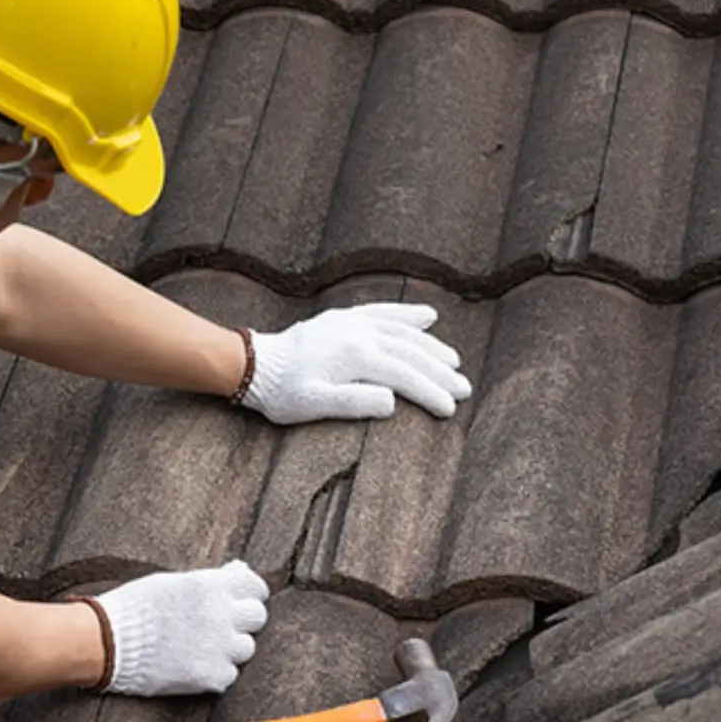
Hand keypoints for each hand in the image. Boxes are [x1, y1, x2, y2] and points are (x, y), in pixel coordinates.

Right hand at [91, 559, 269, 695]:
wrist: (109, 642)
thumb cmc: (135, 607)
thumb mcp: (173, 582)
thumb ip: (209, 580)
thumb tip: (239, 571)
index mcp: (212, 586)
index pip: (255, 586)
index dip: (250, 593)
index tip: (243, 599)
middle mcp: (222, 614)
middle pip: (257, 617)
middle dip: (243, 620)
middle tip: (224, 625)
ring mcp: (219, 647)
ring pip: (246, 648)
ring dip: (230, 647)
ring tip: (205, 646)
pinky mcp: (210, 676)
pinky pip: (229, 675)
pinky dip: (216, 672)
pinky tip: (195, 664)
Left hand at [238, 303, 471, 424]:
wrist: (255, 365)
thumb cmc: (283, 392)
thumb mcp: (314, 405)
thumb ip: (354, 403)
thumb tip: (393, 401)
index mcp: (356, 356)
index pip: (404, 375)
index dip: (430, 392)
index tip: (451, 409)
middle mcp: (359, 333)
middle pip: (410, 352)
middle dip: (440, 371)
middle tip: (465, 389)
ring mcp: (353, 323)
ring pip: (403, 331)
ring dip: (431, 346)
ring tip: (454, 362)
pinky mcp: (345, 319)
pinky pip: (383, 312)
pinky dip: (407, 314)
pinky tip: (428, 317)